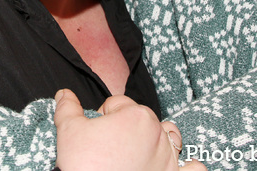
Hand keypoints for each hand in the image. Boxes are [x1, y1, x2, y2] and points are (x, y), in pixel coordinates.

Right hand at [54, 90, 205, 170]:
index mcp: (135, 115)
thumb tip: (63, 94)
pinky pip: (193, 170)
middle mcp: (157, 132)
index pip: (117, 105)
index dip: (102, 117)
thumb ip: (67, 108)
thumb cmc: (84, 166)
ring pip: (170, 136)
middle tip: (107, 147)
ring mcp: (169, 157)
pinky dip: (191, 168)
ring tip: (141, 151)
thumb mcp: (68, 132)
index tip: (94, 134)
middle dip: (125, 127)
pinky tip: (184, 167)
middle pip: (141, 118)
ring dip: (160, 139)